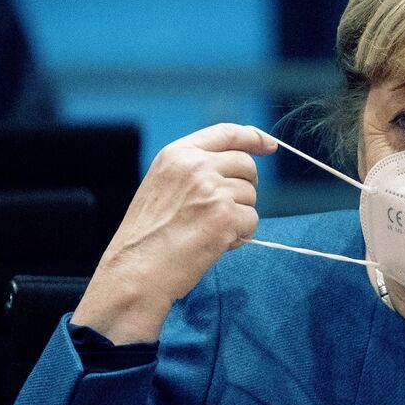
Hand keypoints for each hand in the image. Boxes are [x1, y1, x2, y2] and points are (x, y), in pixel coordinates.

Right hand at [70, 124, 277, 343]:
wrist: (136, 271)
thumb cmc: (147, 238)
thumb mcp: (162, 186)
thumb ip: (194, 170)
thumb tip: (238, 165)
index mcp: (176, 155)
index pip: (225, 133)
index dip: (252, 137)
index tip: (268, 145)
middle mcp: (195, 166)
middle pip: (246, 165)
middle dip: (243, 187)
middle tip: (222, 211)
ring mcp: (212, 189)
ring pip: (250, 195)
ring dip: (238, 215)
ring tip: (208, 231)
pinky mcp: (226, 216)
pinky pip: (252, 220)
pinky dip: (240, 235)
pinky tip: (215, 243)